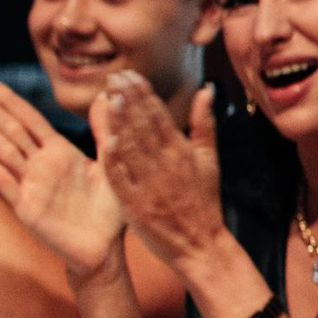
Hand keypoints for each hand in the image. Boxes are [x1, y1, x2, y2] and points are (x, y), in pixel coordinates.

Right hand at [0, 75, 125, 281]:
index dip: (2, 97)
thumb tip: (104, 94)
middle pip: (6, 127)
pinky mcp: (25, 206)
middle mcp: (39, 164)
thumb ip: (105, 131)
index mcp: (58, 150)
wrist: (105, 249)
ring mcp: (29, 184)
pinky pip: (1, 180)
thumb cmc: (109, 210)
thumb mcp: (112, 164)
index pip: (25, 116)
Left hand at [97, 74, 227, 272]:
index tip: (129, 75)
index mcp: (182, 151)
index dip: (143, 94)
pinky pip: (123, 178)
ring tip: (108, 97)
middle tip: (113, 77)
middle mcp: (167, 164)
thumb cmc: (203, 200)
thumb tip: (207, 89)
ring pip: (132, 146)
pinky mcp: (136, 204)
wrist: (200, 243)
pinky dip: (116, 159)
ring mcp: (150, 184)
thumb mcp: (209, 159)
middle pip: (144, 126)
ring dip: (120, 121)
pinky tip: (108, 139)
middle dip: (128, 99)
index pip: (159, 115)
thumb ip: (204, 123)